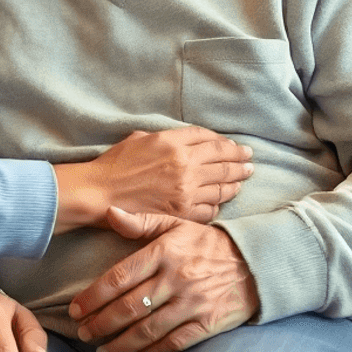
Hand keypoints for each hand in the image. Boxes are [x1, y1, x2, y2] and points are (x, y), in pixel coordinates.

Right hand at [53, 127, 252, 233]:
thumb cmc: (116, 164)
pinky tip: (221, 201)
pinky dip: (218, 204)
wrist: (101, 194)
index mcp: (174, 143)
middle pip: (223, 161)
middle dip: (240, 160)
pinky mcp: (184, 214)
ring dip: (236, 182)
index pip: (209, 139)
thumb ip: (168, 137)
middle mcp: (185, 166)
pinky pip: (211, 209)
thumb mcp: (140, 137)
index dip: (225, 142)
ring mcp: (187, 192)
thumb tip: (186, 140)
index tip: (235, 145)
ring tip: (243, 178)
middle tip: (250, 160)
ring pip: (222, 186)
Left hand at [69, 209, 258, 351]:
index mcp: (163, 251)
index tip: (76, 308)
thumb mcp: (175, 224)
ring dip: (120, 343)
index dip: (95, 295)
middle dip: (101, 323)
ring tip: (102, 351)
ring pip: (148, 329)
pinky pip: (172, 343)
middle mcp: (175, 278)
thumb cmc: (205, 242)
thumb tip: (109, 213)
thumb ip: (140, 222)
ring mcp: (191, 303)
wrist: (252, 262)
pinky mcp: (205, 323)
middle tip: (82, 332)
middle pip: (129, 306)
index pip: (120, 276)